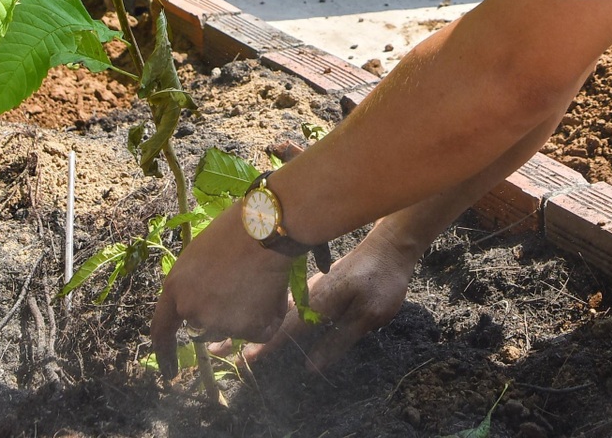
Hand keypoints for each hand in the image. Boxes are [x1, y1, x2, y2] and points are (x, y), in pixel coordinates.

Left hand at [151, 201, 295, 376]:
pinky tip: (273, 290)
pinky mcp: (247, 329)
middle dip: (219, 315)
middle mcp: (192, 311)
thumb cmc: (233, 231)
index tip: (169, 372)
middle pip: (204, 327)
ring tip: (259, 280)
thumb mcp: (197, 256)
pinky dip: (269, 317)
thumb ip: (192, 285)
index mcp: (175, 290)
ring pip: (233, 329)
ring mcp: (219, 323)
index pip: (161, 330)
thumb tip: (202, 303)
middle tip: (240, 285)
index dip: (165, 353)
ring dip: (246, 314)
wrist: (266, 229)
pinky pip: (260, 331)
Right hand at [239, 226, 419, 372]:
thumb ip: (339, 340)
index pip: (286, 330)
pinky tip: (264, 316)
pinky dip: (271, 310)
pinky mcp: (318, 282)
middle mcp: (309, 293)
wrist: (392, 245)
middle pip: (272, 318)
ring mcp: (311, 285)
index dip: (264, 347)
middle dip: (247, 334)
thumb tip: (311, 367)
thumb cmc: (383, 281)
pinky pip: (288, 300)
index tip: (241, 360)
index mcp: (318, 303)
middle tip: (219, 349)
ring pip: (277, 307)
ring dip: (255, 320)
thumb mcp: (368, 315)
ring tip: (232, 333)